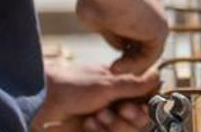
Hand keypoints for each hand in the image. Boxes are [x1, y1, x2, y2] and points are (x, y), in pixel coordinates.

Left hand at [32, 63, 158, 131]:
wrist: (41, 103)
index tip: (134, 108)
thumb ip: (133, 84)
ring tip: (96, 117)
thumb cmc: (72, 86)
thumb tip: (158, 75)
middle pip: (139, 121)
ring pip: (126, 131)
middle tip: (114, 111)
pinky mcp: (96, 131)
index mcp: (119, 85)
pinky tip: (88, 125)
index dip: (144, 108)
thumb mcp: (106, 83)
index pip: (145, 101)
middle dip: (127, 120)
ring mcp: (105, 118)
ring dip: (114, 127)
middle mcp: (115, 102)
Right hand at [75, 0, 167, 74]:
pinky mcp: (161, 29)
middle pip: (142, 37)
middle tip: (113, 68)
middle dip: (128, 55)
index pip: (133, 24)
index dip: (122, 41)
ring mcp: (157, 17)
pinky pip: (150, 54)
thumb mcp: (97, 17)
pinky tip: (117, 68)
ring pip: (146, 47)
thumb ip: (108, 30)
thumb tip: (119, 46)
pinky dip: (134, 64)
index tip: (110, 50)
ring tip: (113, 70)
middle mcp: (150, 5)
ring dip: (130, 63)